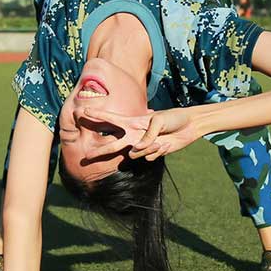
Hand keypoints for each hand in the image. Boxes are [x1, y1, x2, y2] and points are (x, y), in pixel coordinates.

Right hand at [82, 107, 199, 161]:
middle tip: (87, 156)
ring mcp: (143, 146)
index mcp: (133, 122)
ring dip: (149, 149)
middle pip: (113, 145)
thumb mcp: (159, 121)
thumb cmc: (173, 118)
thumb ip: (147, 135)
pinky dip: (158, 152)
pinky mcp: (152, 153)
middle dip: (100, 151)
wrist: (189, 126)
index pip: (111, 119)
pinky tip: (167, 144)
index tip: (82, 112)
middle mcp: (134, 135)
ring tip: (162, 140)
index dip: (97, 116)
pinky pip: (149, 158)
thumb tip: (138, 150)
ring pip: (135, 155)